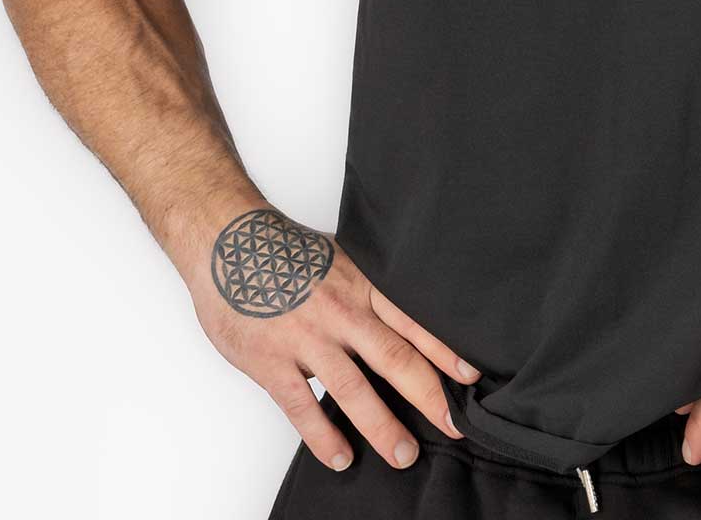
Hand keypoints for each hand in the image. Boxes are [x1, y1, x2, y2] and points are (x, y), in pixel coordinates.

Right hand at [186, 202, 481, 472]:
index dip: (444, 349)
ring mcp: (306, 338)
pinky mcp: (272, 361)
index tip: (471, 376)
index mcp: (362, 285)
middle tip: (455, 426)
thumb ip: (370, 291)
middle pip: (394, 357)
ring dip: (381, 426)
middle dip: (428, 395)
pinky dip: (323, 435)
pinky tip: (340, 457)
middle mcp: (341, 311)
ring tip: (404, 455)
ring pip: (352, 388)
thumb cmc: (288, 254)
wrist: (229, 245)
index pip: (413, 321)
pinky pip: (302, 406)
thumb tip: (405, 319)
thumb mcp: (341, 260)